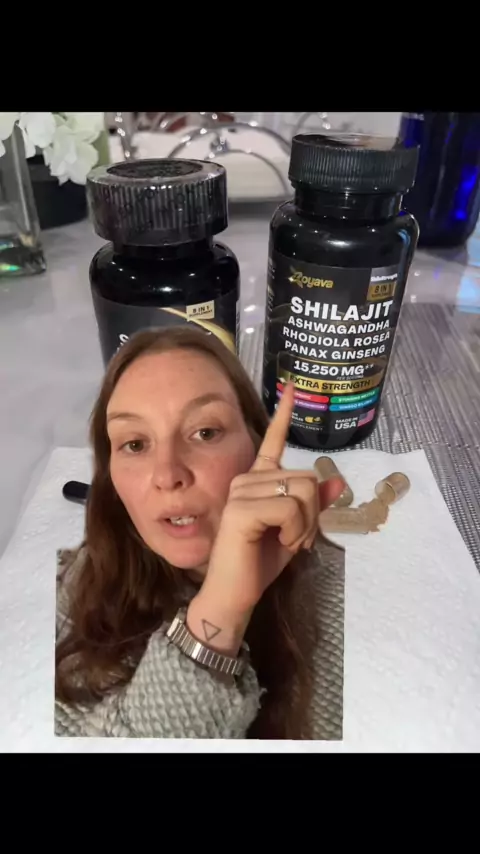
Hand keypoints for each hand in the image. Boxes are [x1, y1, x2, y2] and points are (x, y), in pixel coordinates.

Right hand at [195, 385, 344, 627]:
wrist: (234, 594)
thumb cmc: (260, 563)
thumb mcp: (297, 531)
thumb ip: (314, 506)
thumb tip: (338, 481)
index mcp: (258, 480)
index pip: (273, 441)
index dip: (284, 414)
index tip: (292, 387)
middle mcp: (247, 478)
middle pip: (307, 478)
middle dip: (313, 514)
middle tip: (297, 538)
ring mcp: (241, 491)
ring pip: (302, 492)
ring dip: (305, 525)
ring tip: (287, 542)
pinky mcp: (241, 508)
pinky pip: (290, 508)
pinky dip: (296, 531)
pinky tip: (280, 544)